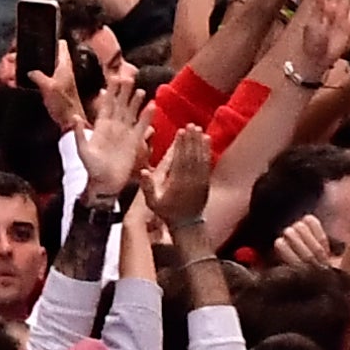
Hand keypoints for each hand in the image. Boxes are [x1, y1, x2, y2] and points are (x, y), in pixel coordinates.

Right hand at [156, 123, 217, 243]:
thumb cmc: (168, 212)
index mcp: (177, 183)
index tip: (180, 132)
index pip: (180, 160)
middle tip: (191, 125)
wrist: (187, 225)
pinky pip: (207, 163)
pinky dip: (207, 151)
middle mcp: (190, 180)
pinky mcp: (205, 181)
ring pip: (200, 158)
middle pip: (191, 156)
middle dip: (191, 139)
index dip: (181, 145)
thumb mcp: (153, 203)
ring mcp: (199, 181)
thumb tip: (143, 170)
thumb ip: (148, 187)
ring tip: (199, 128)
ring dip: (200, 142)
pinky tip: (207, 140)